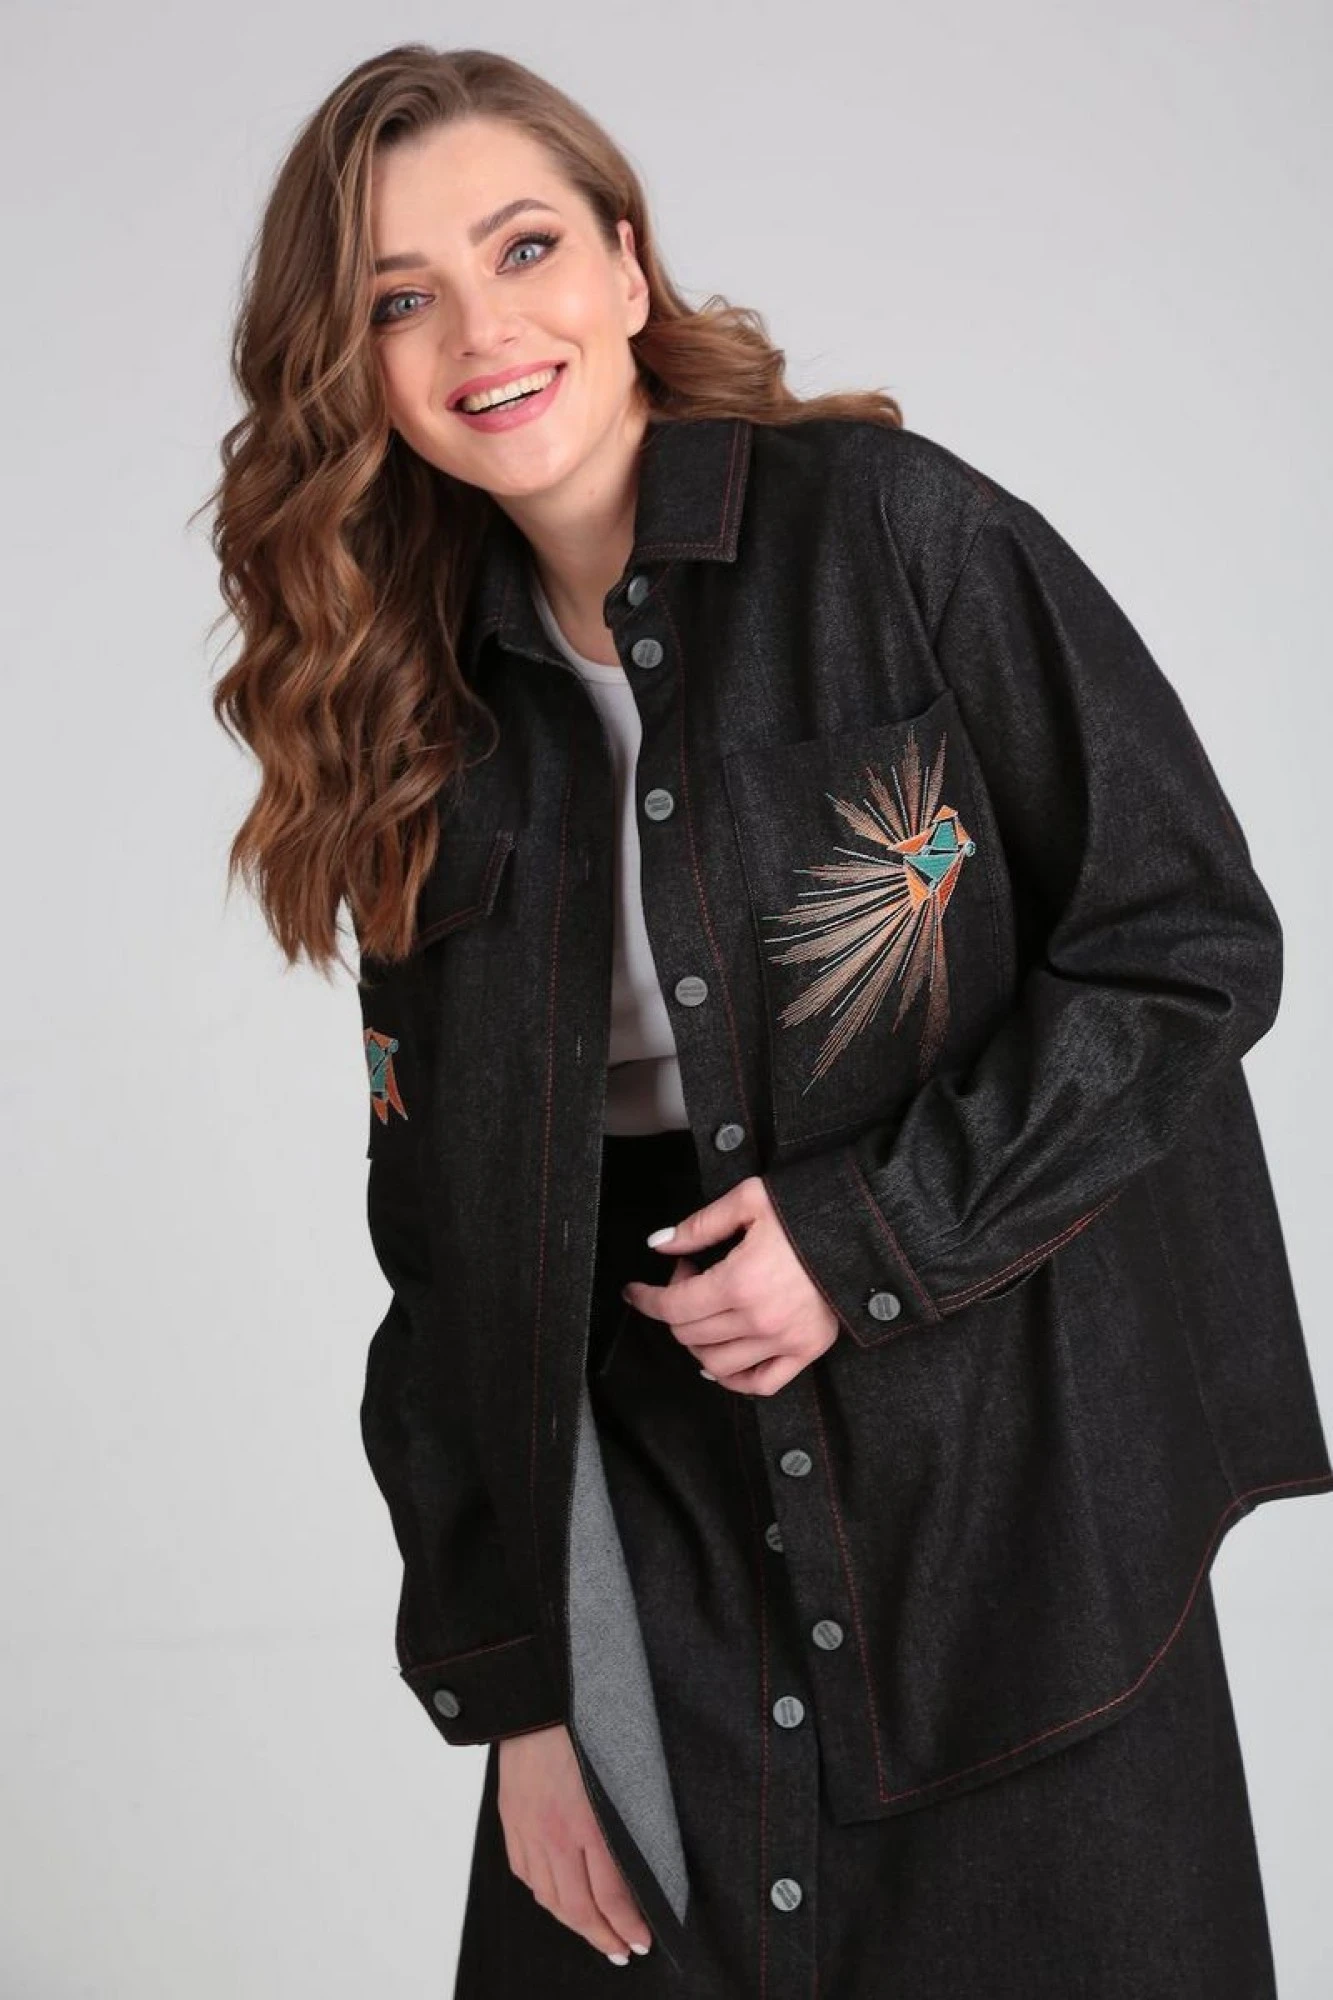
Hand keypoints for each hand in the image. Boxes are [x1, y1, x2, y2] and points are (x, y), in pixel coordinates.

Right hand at [497, 1723, 652, 1964]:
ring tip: (594, 1935)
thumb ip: (627, 1819)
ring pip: (551, 1899)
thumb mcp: (619, 1771)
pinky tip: (560, 1900)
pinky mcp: (512, 1824)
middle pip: (580, 1908)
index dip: (628, 1925)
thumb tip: (640, 1862)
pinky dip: (546, 1895)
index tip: (642, 1942)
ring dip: (575, 1925)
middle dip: (604, 1937)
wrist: (535, 1703)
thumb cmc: (584, 1728)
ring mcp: (530, 1833)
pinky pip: (527, 1876)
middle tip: (621, 1952)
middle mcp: (556, 1835)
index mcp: (589, 1821)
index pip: (612, 1893)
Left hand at [621, 1173, 840, 1394]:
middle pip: (690, 1335)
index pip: (672, 1307)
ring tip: (706, 1312)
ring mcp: (784, 1341)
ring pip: (716, 1364)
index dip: (647, 1299)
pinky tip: (721, 1361)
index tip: (635, 1292)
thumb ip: (698, 1225)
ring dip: (697, 1341)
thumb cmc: (806, 1209)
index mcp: (739, 1282)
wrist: (864, 1227)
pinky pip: (760, 1384)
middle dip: (675, 1307)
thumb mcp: (749, 1200)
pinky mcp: (807, 1350)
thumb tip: (658, 1244)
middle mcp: (759, 1320)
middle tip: (689, 1277)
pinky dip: (734, 1380)